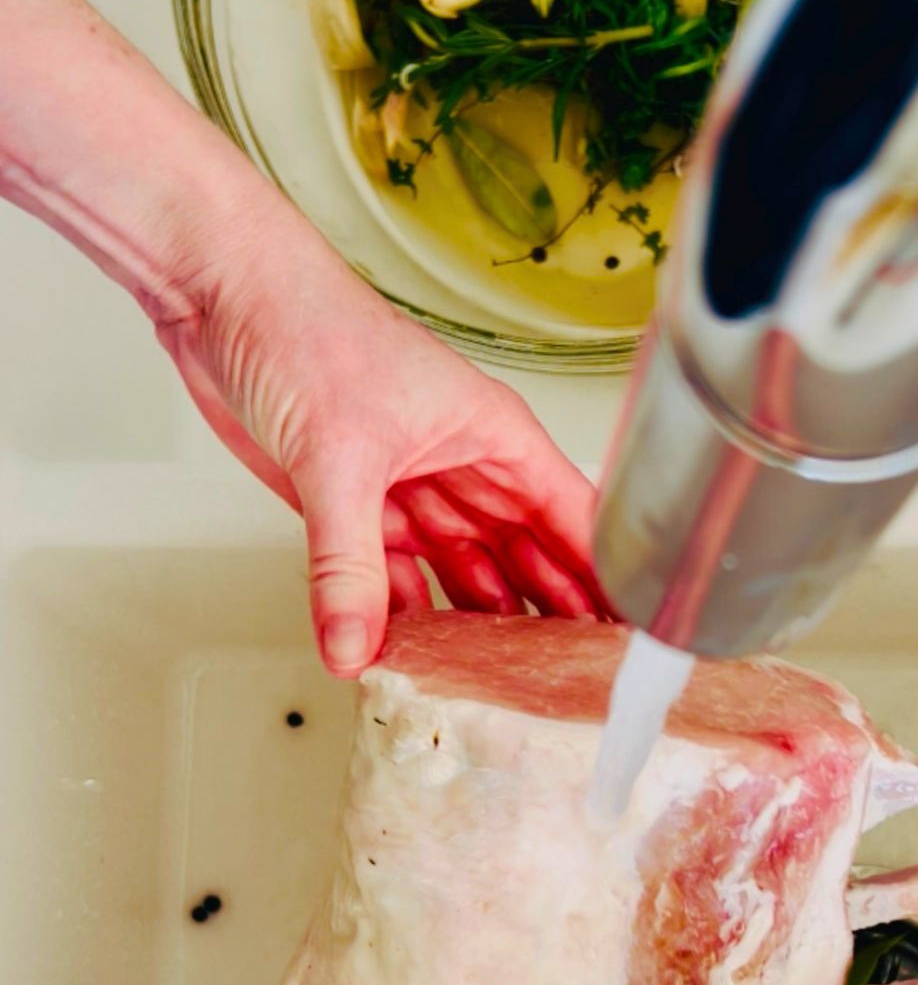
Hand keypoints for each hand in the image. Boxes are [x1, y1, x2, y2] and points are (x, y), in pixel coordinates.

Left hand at [156, 228, 609, 678]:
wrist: (223, 297)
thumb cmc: (305, 326)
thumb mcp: (338, 456)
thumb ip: (347, 566)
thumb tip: (353, 647)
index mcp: (495, 437)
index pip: (575, 522)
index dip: (607, 582)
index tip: (627, 641)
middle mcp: (464, 469)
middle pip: (528, 560)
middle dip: (549, 620)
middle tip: (569, 685)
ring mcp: (415, 491)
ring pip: (468, 576)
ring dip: (480, 628)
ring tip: (501, 686)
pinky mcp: (361, 510)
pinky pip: (398, 579)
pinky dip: (405, 618)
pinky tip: (417, 656)